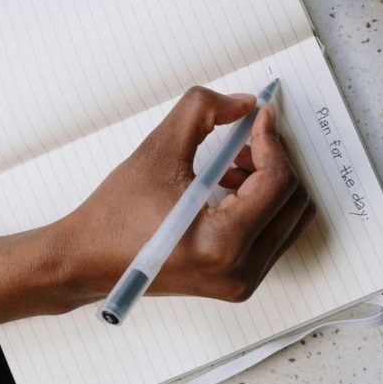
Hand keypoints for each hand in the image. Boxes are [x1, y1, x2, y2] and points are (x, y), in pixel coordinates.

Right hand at [56, 86, 314, 304]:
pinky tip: (230, 183)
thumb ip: (203, 111)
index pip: (278, 182)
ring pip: (290, 215)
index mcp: (221, 245)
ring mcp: (242, 280)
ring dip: (271, 178)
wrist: (88, 260)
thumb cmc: (115, 216)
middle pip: (294, 199)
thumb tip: (246, 104)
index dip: (273, 139)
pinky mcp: (238, 279)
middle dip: (276, 158)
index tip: (261, 116)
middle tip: (250, 134)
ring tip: (235, 160)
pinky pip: (274, 230)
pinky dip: (263, 200)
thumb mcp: (158, 149)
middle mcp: (239, 271)